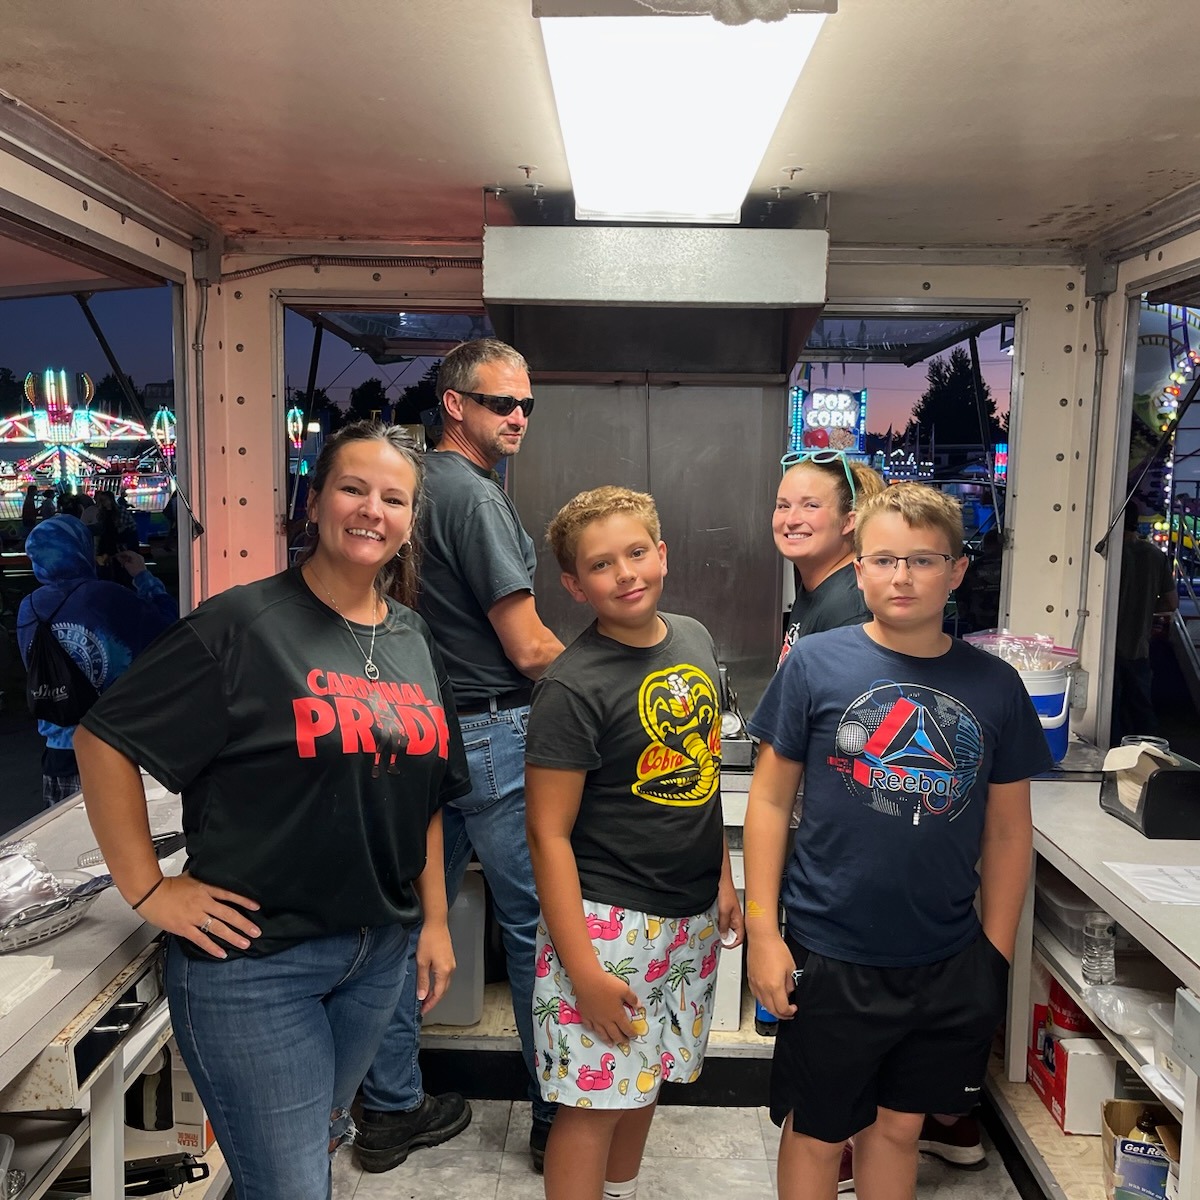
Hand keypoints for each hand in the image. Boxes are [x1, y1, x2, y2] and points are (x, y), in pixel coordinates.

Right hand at [115, 550, 146, 575]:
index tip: (116, 555)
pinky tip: (127, 564)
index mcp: (135, 555)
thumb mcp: (126, 565)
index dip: (120, 553)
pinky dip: (130, 560)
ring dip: (126, 558)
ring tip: (122, 562)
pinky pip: (134, 559)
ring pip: (132, 556)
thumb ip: (122, 560)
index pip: (126, 552)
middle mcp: (138, 556)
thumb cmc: (135, 571)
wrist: (142, 576)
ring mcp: (140, 559)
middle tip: (119, 558)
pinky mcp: (141, 562)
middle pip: (129, 553)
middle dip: (123, 556)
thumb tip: (118, 557)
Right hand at [136, 874, 260, 958]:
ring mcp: (194, 916)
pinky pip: (201, 939)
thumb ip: (203, 879)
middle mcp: (203, 903)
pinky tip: (222, 953)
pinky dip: (213, 947)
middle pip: (228, 914)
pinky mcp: (184, 928)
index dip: (244, 901)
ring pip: (218, 928)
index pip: (229, 895)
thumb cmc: (167, 885)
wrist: (150, 892)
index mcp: (205, 889)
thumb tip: (211, 874)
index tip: (256, 907)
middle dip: (244, 924)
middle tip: (256, 931)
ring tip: (245, 943)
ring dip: (233, 936)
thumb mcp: (191, 877)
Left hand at [416, 920, 454, 1014]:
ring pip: (445, 983)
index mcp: (444, 972)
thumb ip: (423, 980)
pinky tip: (431, 983)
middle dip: (433, 1000)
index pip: (438, 994)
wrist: (436, 924)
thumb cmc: (428, 941)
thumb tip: (422, 996)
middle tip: (423, 1007)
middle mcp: (451, 969)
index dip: (430, 1004)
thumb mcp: (422, 962)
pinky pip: (445, 976)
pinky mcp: (449, 959)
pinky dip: (438, 984)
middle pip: (443, 990)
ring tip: (425, 997)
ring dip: (436, 992)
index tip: (422, 1011)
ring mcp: (451, 964)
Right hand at [572, 968, 637, 1045]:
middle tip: (625, 1043)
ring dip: (607, 1040)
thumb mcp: (624, 989)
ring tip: (611, 1044)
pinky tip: (594, 1031)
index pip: (626, 1028)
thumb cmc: (607, 984)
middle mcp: (606, 1021)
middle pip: (615, 1034)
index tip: (635, 1036)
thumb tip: (640, 1006)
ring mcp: (595, 1019)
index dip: (631, 1033)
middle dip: (621, 1040)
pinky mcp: (585, 1015)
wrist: (588, 981)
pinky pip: (589, 1027)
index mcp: (617, 1015)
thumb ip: (632, 999)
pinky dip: (593, 1031)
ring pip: (602, 1034)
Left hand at [717, 878, 744, 948]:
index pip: (740, 938)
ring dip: (721, 931)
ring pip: (727, 928)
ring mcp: (731, 914)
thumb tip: (724, 937)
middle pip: (733, 934)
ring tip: (714, 932)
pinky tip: (713, 923)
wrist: (721, 879)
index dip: (732, 944)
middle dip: (726, 938)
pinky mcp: (726, 910)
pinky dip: (718, 924)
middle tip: (717, 939)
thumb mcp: (724, 910)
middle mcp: (736, 918)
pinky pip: (723, 921)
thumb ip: (724, 925)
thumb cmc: (726, 891)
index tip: (723, 945)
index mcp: (740, 920)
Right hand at [747, 929, 796, 1019]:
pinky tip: (768, 997)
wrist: (762, 938)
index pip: (782, 1009)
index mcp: (774, 986)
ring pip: (763, 1005)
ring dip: (772, 1009)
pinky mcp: (750, 979)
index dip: (790, 1012)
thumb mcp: (791, 967)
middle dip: (782, 1014)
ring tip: (779, 1005)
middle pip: (771, 1010)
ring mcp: (755, 984)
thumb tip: (789, 992)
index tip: (794, 1009)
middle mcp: (763, 987)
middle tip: (788, 1011)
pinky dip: (764, 1001)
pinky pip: (756, 996)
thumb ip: (791, 984)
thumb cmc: (775, 948)